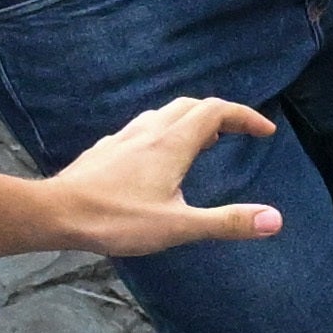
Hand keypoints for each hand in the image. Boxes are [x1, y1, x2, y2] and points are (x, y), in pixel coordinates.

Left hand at [45, 98, 285, 255]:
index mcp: (172, 144)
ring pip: (165, 114)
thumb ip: (226, 222)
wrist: (57, 212)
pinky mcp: (107, 149)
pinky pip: (144, 128)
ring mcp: (125, 137)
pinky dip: (166, 131)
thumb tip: (275, 219)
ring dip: (192, 120)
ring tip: (206, 141)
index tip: (266, 131)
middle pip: (192, 106)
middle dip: (221, 114)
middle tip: (240, 133)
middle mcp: (150, 131)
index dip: (245, 116)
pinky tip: (158, 155)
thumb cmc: (117, 220)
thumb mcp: (178, 226)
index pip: (216, 111)